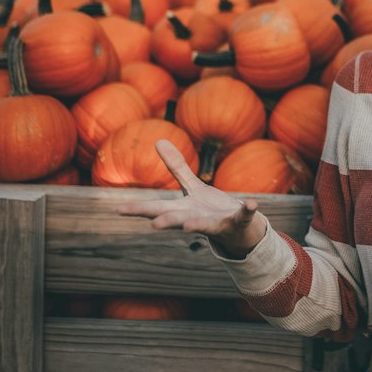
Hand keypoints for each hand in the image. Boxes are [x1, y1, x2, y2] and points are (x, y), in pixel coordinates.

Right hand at [118, 139, 267, 256]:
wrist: (238, 231)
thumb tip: (158, 140)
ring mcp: (217, 222)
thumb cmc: (209, 209)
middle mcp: (196, 218)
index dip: (138, 208)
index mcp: (183, 209)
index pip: (157, 208)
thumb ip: (176, 167)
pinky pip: (244, 216)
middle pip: (178, 220)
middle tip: (154, 224)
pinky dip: (248, 210)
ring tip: (190, 226)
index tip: (118, 209)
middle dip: (166, 221)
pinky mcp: (238, 221)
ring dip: (198, 225)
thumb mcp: (192, 187)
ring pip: (206, 225)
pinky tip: (252, 204)